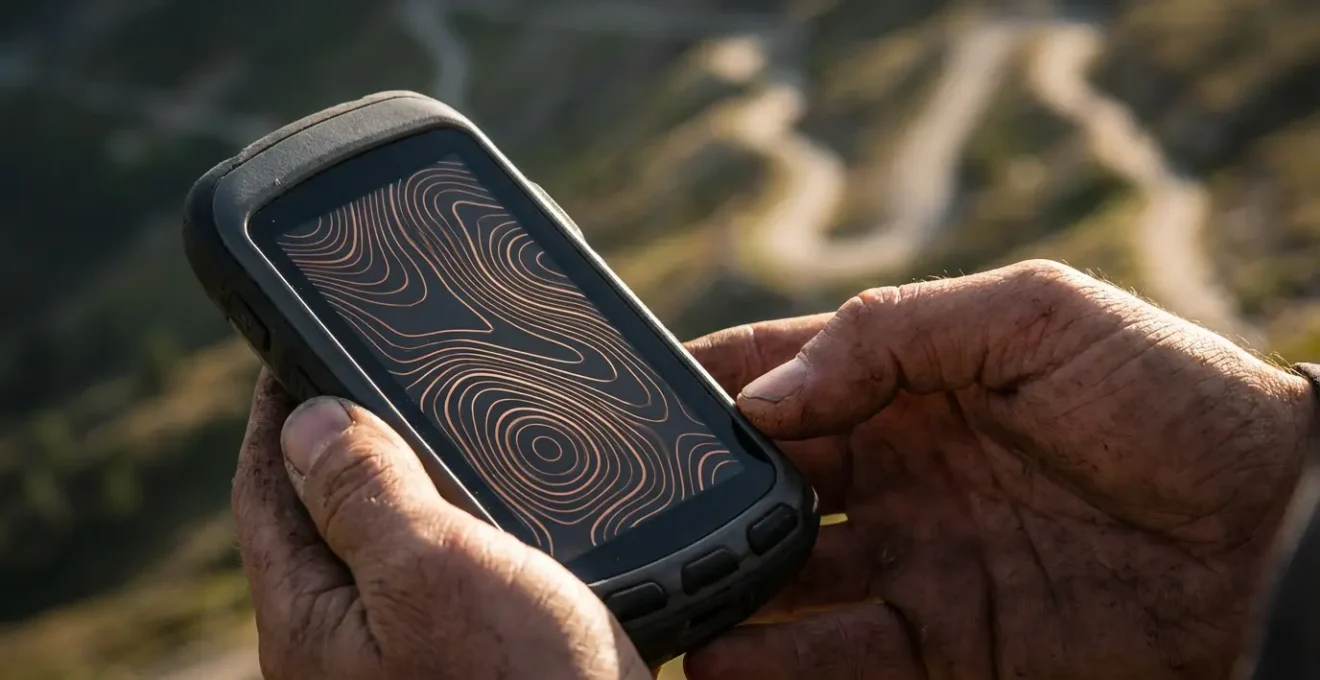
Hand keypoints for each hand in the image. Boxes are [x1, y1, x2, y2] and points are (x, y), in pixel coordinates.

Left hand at [231, 372, 649, 679]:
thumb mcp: (431, 574)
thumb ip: (363, 493)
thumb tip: (305, 417)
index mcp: (313, 619)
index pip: (267, 488)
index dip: (277, 408)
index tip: (298, 340)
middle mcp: (347, 646)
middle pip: (320, 516)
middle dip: (340, 439)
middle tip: (379, 369)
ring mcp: (405, 662)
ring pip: (387, 546)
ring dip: (406, 480)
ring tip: (443, 423)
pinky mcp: (466, 667)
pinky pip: (441, 579)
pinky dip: (457, 527)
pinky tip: (503, 512)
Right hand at [682, 260, 1316, 678]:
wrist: (1277, 528)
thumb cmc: (1167, 394)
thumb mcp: (1034, 313)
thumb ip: (889, 333)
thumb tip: (762, 398)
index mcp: (910, 382)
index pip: (779, 374)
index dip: (704, 384)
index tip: (624, 400)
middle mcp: (896, 473)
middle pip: (765, 484)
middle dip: (695, 495)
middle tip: (622, 513)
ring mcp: (916, 562)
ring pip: (785, 581)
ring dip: (719, 589)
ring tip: (654, 598)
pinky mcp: (947, 647)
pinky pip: (839, 661)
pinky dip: (775, 668)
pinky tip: (719, 662)